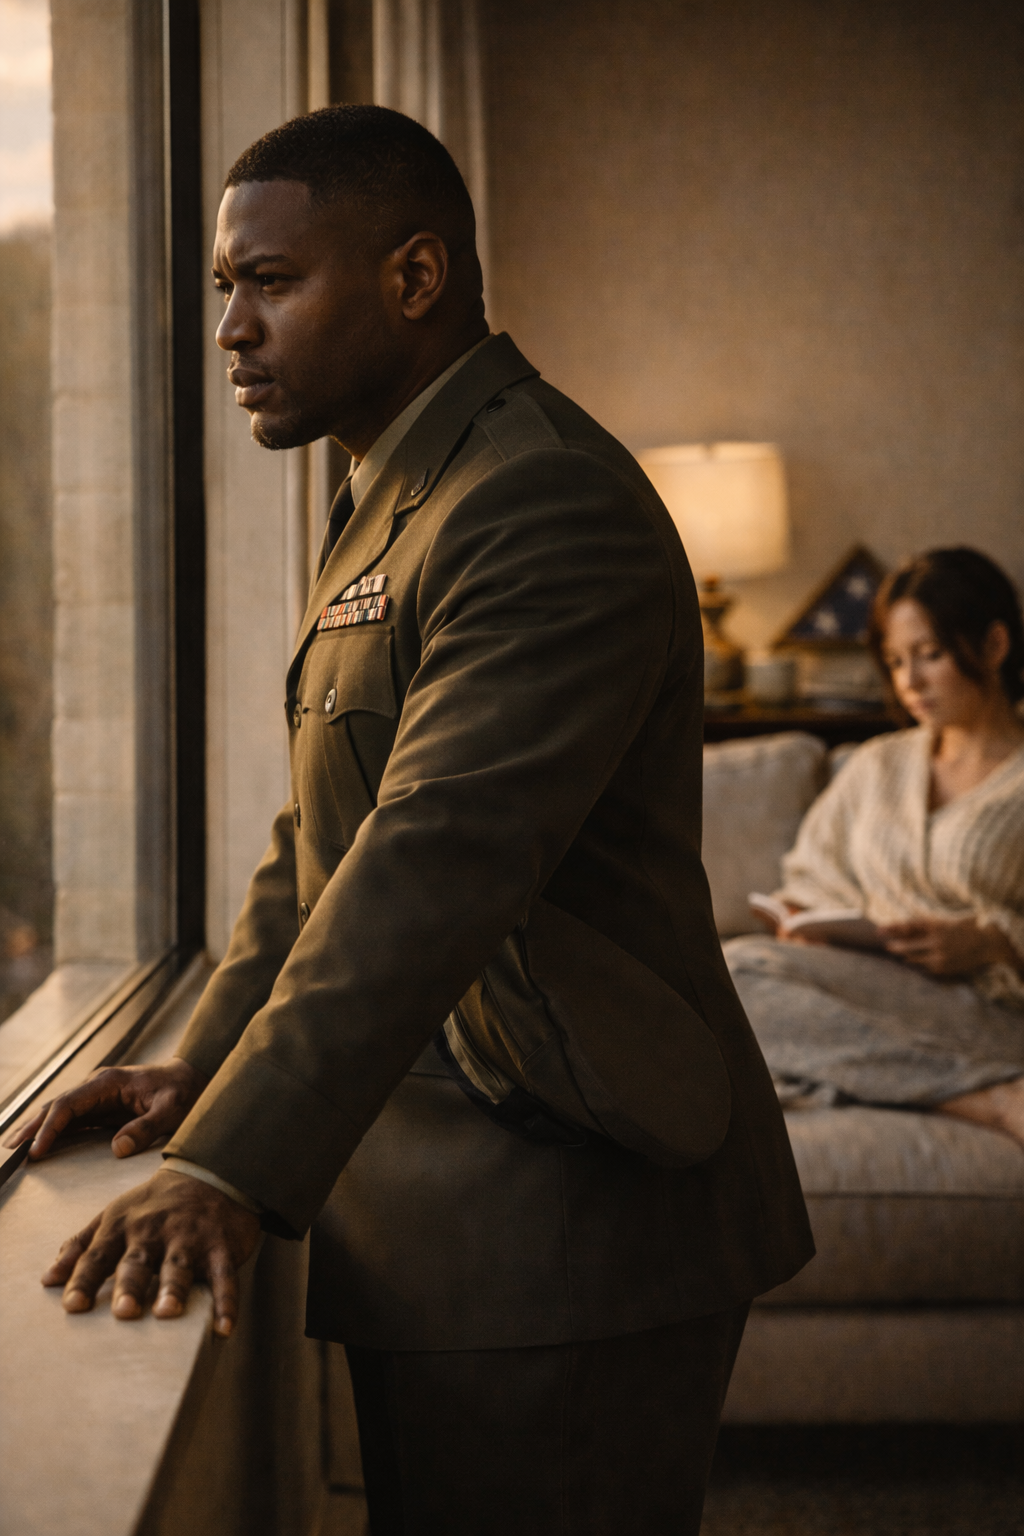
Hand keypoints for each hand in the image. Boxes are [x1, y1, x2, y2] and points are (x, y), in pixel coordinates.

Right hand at [3, 1057, 207, 1161]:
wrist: (193, 1078)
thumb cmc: (183, 1092)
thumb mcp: (171, 1110)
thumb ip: (146, 1127)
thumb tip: (117, 1148)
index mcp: (107, 1083)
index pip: (68, 1105)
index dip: (50, 1128)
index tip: (37, 1151)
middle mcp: (97, 1086)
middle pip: (56, 1106)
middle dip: (32, 1127)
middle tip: (11, 1150)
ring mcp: (97, 1096)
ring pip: (59, 1111)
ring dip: (37, 1128)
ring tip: (15, 1147)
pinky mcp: (101, 1107)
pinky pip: (71, 1119)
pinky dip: (52, 1130)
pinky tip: (40, 1144)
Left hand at [42, 1170, 260, 1336]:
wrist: (209, 1170)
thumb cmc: (154, 1203)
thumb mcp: (114, 1215)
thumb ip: (81, 1246)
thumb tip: (47, 1279)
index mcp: (123, 1226)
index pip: (99, 1255)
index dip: (84, 1279)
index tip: (71, 1305)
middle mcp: (154, 1232)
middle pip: (139, 1261)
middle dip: (130, 1285)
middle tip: (123, 1311)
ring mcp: (190, 1238)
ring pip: (179, 1266)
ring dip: (173, 1289)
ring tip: (167, 1312)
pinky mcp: (221, 1247)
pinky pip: (224, 1276)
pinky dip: (227, 1301)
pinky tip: (224, 1327)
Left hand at [879, 917, 1019, 975]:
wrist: (984, 945)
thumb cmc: (960, 931)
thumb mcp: (942, 923)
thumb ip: (922, 927)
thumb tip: (900, 928)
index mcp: (936, 926)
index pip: (909, 926)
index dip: (893, 928)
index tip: (880, 930)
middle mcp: (936, 941)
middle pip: (908, 946)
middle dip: (896, 946)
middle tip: (886, 946)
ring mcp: (939, 956)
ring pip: (914, 959)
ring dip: (905, 957)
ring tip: (898, 954)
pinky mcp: (942, 968)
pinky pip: (923, 967)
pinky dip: (917, 964)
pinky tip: (912, 963)